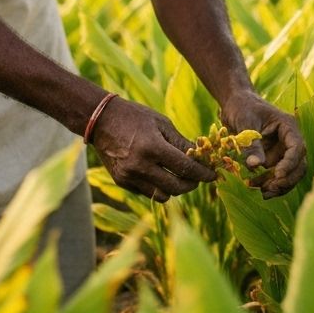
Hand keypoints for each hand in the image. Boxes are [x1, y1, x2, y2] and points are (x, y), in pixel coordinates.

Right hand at [90, 97, 216, 202]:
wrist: (99, 120)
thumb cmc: (134, 117)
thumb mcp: (161, 123)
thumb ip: (181, 142)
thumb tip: (201, 156)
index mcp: (152, 147)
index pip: (185, 168)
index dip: (203, 173)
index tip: (213, 175)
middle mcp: (140, 165)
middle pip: (176, 187)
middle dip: (191, 184)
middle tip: (197, 178)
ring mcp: (129, 176)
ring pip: (162, 195)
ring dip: (174, 188)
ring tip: (177, 176)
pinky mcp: (122, 182)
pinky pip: (147, 192)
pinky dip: (157, 187)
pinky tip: (159, 174)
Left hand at [220, 90, 306, 197]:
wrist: (235, 103)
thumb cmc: (242, 107)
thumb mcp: (245, 122)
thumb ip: (252, 144)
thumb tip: (255, 166)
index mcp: (288, 126)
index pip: (297, 147)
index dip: (290, 163)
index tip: (278, 175)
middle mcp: (289, 140)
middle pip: (299, 164)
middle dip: (287, 179)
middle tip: (269, 188)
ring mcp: (282, 151)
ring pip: (290, 174)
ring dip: (278, 185)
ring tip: (261, 192)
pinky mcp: (273, 159)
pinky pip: (277, 176)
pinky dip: (269, 184)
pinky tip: (257, 190)